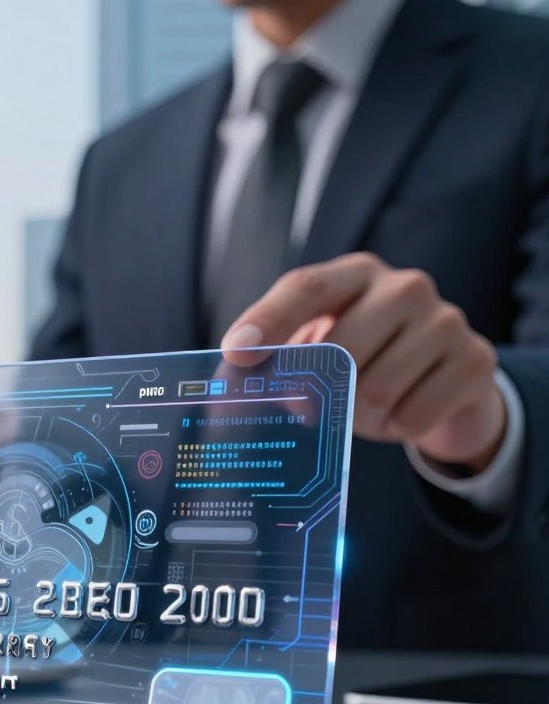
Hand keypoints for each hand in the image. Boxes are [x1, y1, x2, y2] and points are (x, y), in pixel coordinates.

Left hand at [220, 252, 505, 472]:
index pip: (304, 288)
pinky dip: (396, 429)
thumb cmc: (362, 362)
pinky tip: (401, 413)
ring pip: (374, 390)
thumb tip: (227, 392)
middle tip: (311, 408)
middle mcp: (404, 286)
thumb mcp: (314, 354)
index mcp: (354, 274)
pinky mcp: (476, 360)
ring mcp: (446, 319)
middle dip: (315, 393)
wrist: (443, 384)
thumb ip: (270, 364)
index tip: (237, 354)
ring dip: (358, 417)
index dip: (267, 321)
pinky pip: (413, 415)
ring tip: (363, 408)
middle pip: (337, 350)